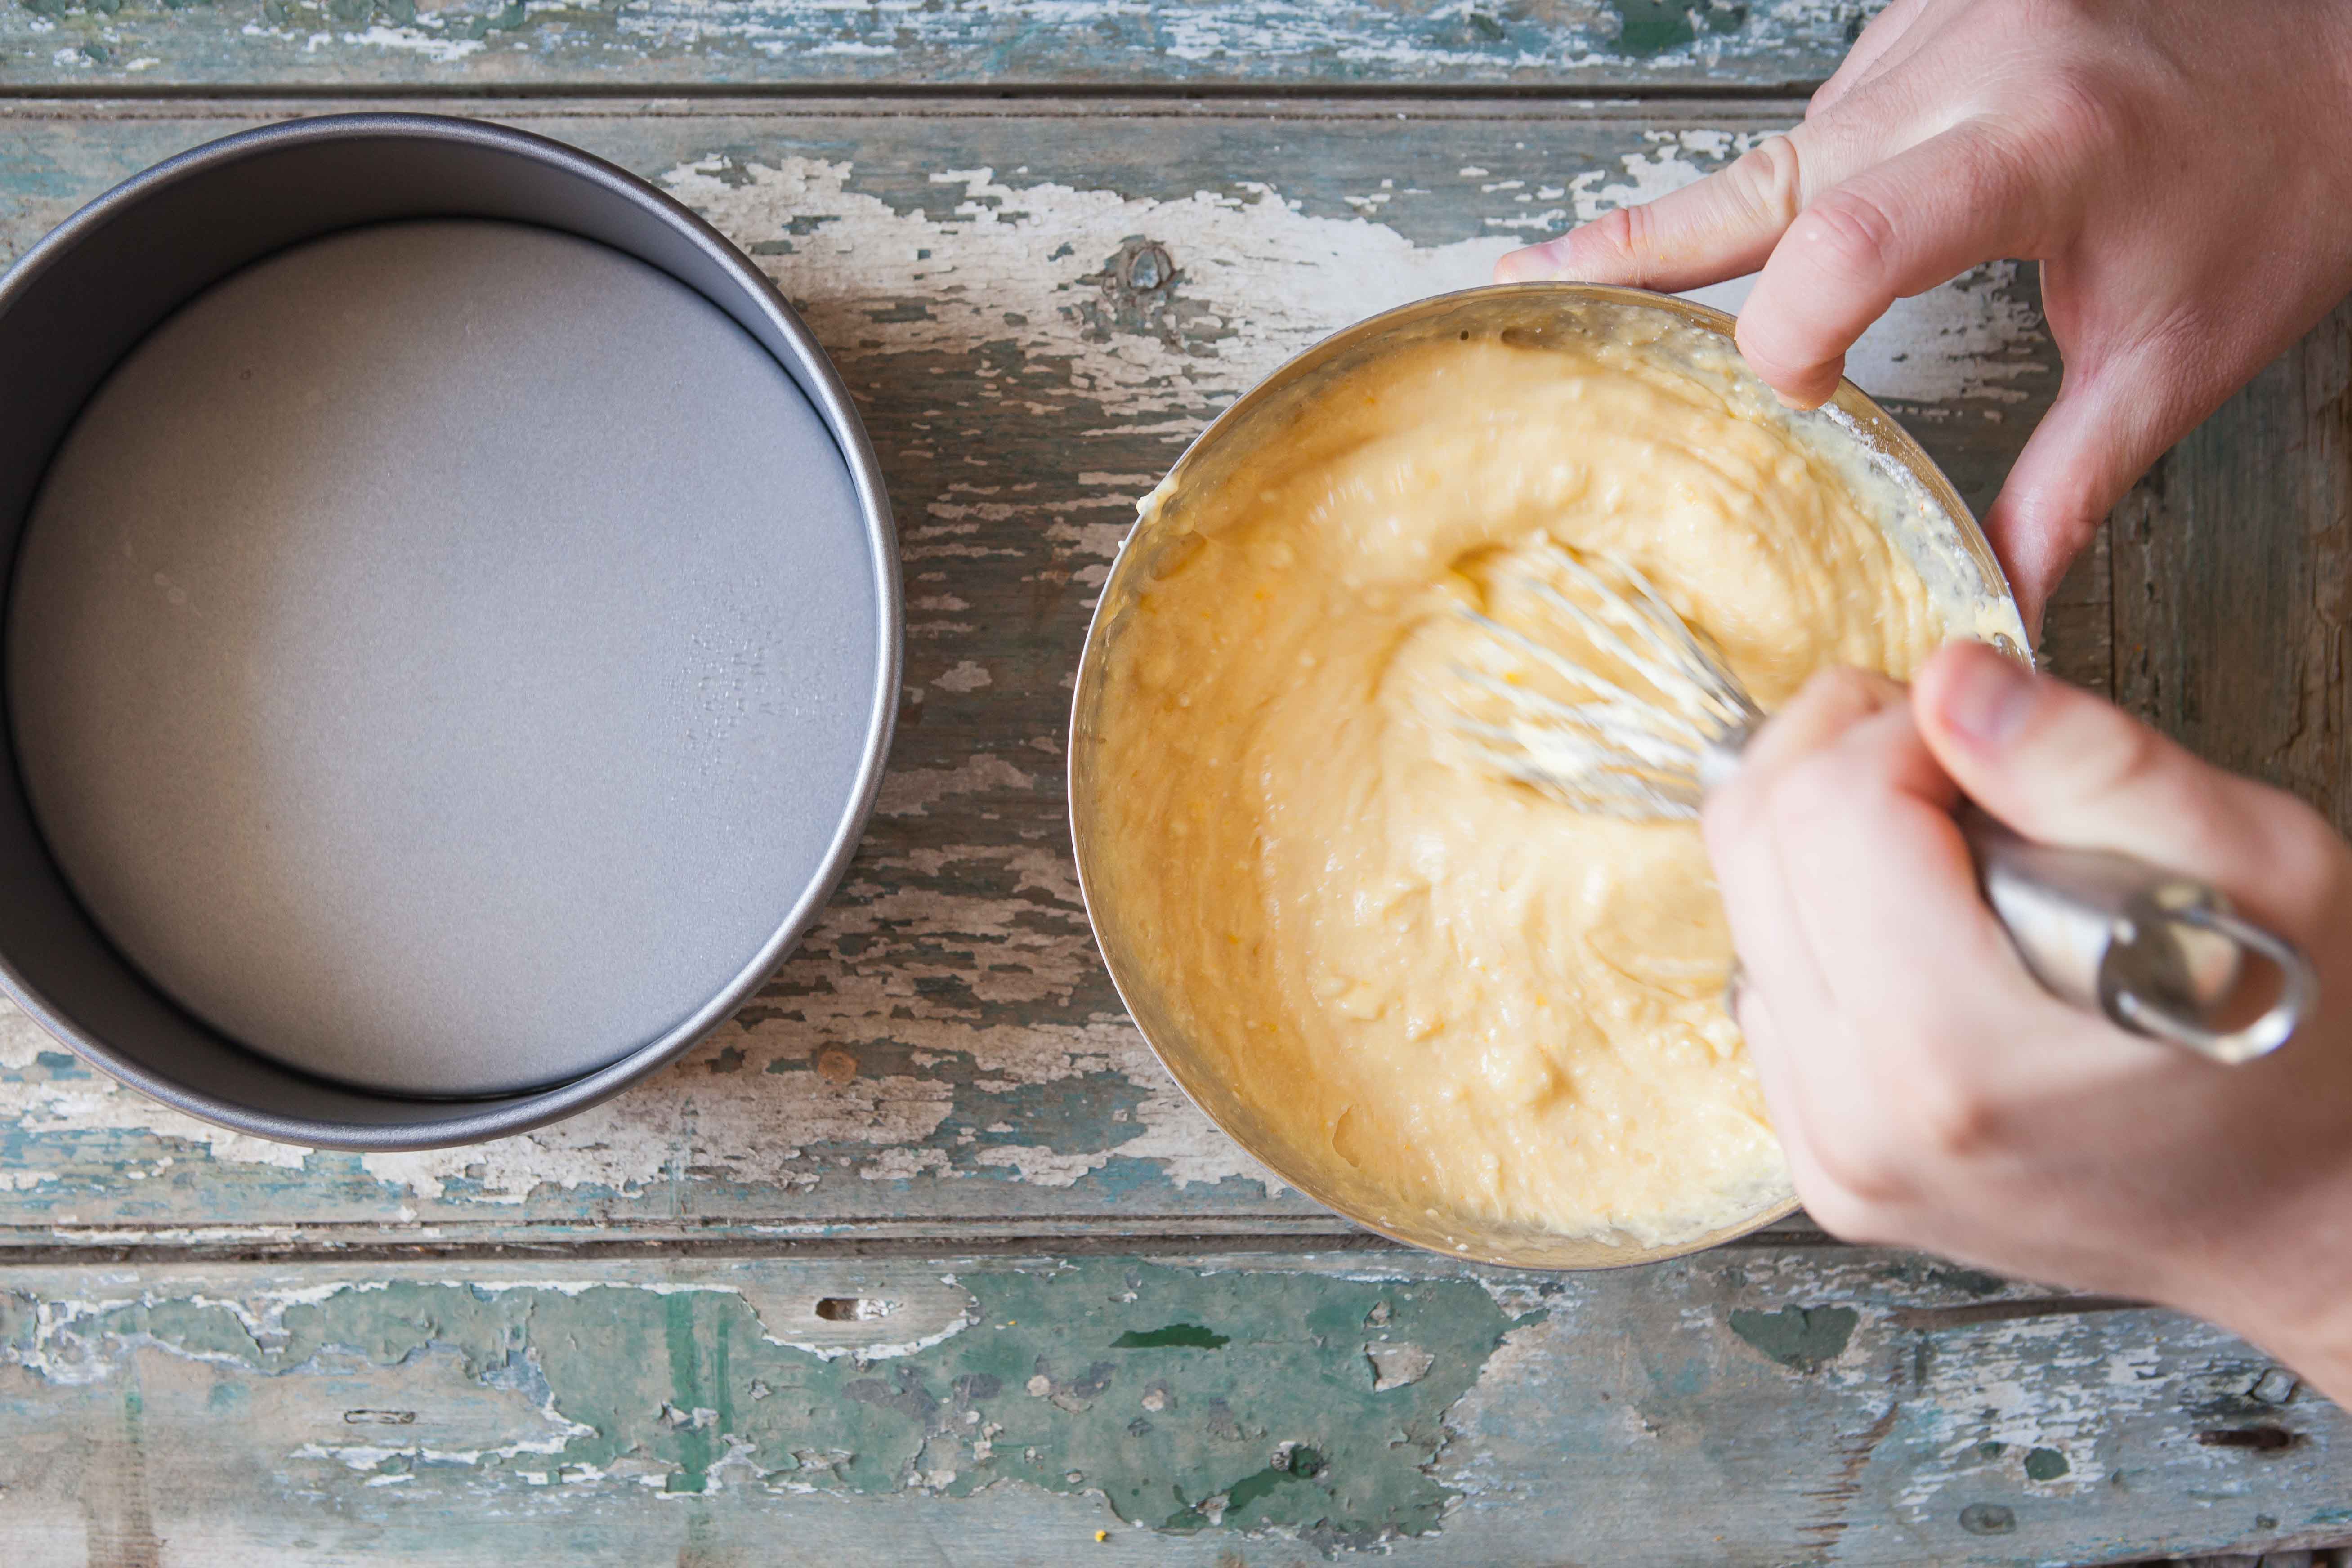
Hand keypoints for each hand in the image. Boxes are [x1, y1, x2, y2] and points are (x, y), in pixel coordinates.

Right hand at [1496, 0, 2351, 628]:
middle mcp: (1966, 65)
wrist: (2331, 46)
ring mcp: (1933, 29)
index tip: (1790, 393)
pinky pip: (1812, 118)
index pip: (1855, 231)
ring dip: (1702, 222)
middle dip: (1649, 251)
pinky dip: (1770, 184)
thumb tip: (1999, 602)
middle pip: (1766, 177)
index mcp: (2038, 144)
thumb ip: (2074, 479)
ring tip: (1566, 274)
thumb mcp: (2184, 350)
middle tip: (1530, 283)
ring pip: (1776, 147)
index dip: (1791, 324)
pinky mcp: (1918, 25)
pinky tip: (1736, 225)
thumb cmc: (2277, 181)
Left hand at [1705, 644, 2351, 1401]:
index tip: (1982, 740)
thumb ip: (2085, 760)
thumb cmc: (2301, 1041)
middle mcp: (1866, 1117)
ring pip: (1741, 908)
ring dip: (1825, 842)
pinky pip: (1764, 986)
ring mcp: (1833, 1152)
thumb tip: (1950, 681)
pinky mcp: (1822, 1165)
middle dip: (1842, 759)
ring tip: (1956, 855)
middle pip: (1752, 844)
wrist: (2298, 1207)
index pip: (1826, 806)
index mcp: (1959, 1051)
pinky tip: (1929, 935)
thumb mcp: (2254, 863)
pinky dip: (1824, 928)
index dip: (1900, 728)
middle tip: (1958, 766)